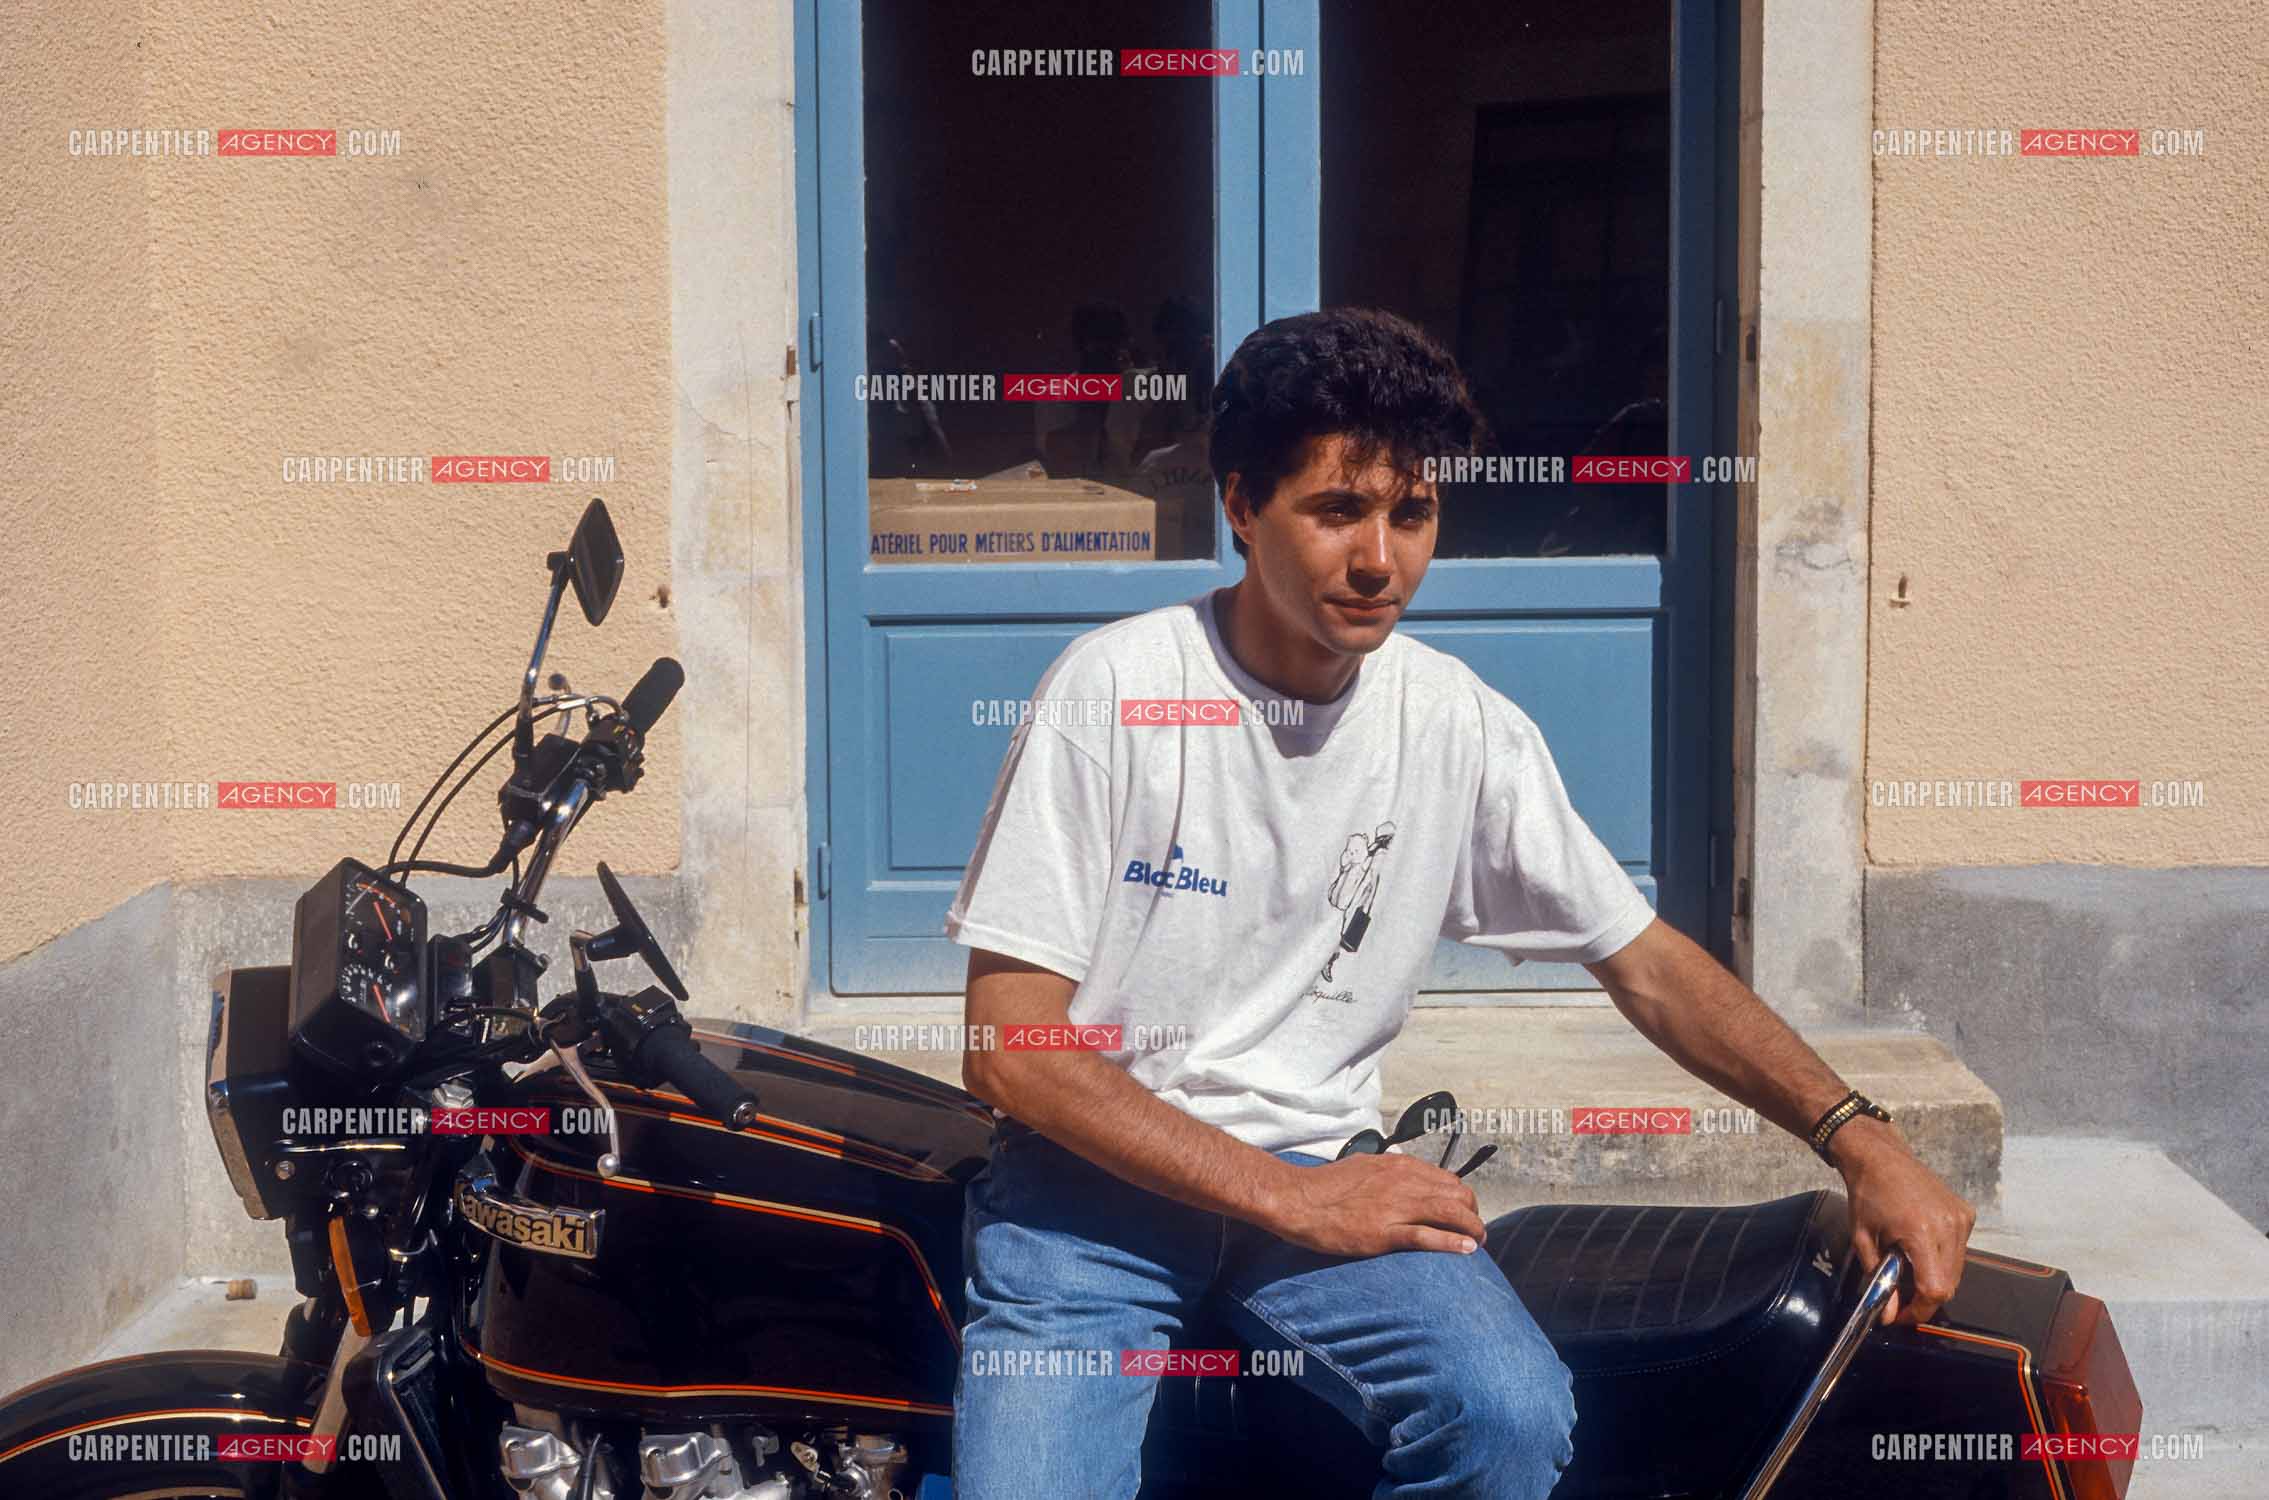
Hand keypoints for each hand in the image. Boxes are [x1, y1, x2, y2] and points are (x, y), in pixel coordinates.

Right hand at [1265, 1152, 1488, 1258]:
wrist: (1298, 1199)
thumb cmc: (1326, 1185)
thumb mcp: (1363, 1165)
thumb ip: (1387, 1169)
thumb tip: (1402, 1170)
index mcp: (1398, 1166)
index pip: (1447, 1179)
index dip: (1462, 1198)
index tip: (1464, 1212)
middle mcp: (1403, 1182)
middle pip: (1457, 1195)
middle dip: (1473, 1213)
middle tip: (1474, 1230)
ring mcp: (1395, 1207)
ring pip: (1450, 1213)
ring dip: (1472, 1229)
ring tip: (1478, 1242)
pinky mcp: (1385, 1232)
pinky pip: (1428, 1236)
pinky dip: (1452, 1243)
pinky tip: (1467, 1249)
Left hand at [1832, 1117, 1977, 1325]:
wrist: (1879, 1157)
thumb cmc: (1866, 1194)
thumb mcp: (1864, 1239)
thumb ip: (1878, 1278)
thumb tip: (1888, 1314)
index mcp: (1921, 1232)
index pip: (1935, 1289)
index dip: (1919, 1310)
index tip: (1902, 1316)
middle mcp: (1949, 1225)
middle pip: (1949, 1284)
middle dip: (1926, 1298)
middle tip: (1903, 1300)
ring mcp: (1961, 1218)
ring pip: (1957, 1269)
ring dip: (1936, 1278)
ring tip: (1909, 1268)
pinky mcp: (1966, 1212)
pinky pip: (1960, 1249)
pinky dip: (1944, 1257)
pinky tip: (1922, 1248)